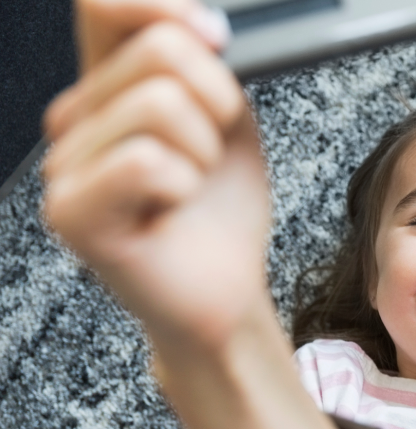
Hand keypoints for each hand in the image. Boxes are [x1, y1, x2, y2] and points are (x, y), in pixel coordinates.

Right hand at [43, 0, 270, 353]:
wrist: (224, 287)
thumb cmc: (220, 207)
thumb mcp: (226, 116)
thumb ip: (203, 61)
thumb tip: (197, 25)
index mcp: (106, 86)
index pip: (102, 6)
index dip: (161, 6)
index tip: (214, 37)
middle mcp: (73, 119)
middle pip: (160, 51)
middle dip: (216, 101)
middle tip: (209, 154)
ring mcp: (63, 166)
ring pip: (161, 105)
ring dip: (204, 151)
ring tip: (189, 185)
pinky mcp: (70, 213)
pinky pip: (147, 161)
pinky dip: (184, 185)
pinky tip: (170, 210)